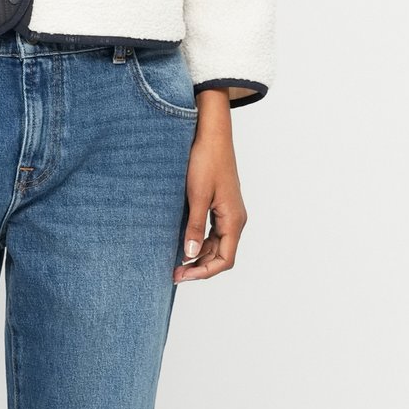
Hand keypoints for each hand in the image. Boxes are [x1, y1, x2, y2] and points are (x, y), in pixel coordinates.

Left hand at [174, 90, 247, 282]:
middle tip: (173, 272)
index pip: (224, 260)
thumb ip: (195, 227)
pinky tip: (183, 240)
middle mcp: (235, 218)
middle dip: (199, 266)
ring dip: (199, 254)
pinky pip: (213, 230)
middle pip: (221, 254)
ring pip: (216, 243)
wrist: (212, 132)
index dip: (204, 272)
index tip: (181, 275)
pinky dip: (200, 240)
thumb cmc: (206, 160)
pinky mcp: (220, 202)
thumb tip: (190, 256)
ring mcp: (228, 210)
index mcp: (234, 219)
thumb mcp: (197, 195)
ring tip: (175, 260)